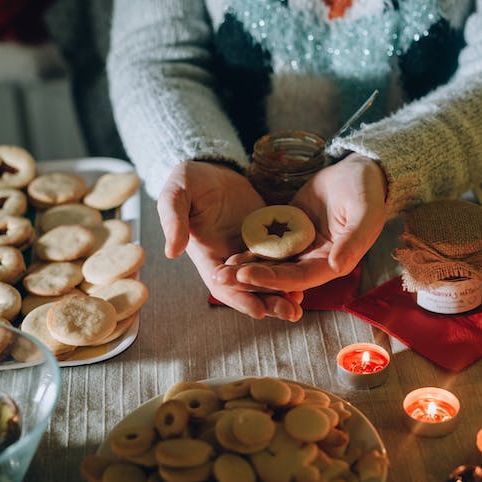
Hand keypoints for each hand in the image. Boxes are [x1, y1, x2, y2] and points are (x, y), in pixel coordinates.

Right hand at [157, 161, 303, 320]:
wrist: (213, 168)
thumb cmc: (189, 182)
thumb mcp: (176, 195)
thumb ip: (174, 221)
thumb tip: (171, 252)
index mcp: (208, 256)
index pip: (224, 286)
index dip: (240, 299)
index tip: (259, 311)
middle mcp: (230, 260)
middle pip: (250, 289)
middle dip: (270, 302)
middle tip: (291, 313)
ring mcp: (250, 250)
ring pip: (268, 278)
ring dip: (284, 292)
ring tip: (302, 304)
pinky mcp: (268, 238)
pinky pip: (282, 257)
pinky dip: (293, 269)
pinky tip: (310, 278)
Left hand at [219, 154, 387, 291]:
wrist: (358, 172)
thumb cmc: (366, 191)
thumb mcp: (366, 212)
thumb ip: (354, 241)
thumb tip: (337, 267)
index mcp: (334, 262)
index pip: (300, 278)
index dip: (274, 279)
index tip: (247, 276)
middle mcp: (315, 260)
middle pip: (281, 276)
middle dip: (252, 278)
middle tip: (223, 278)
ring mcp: (301, 247)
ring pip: (271, 263)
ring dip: (247, 269)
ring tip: (220, 272)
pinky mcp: (289, 232)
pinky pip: (268, 245)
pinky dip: (250, 251)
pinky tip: (228, 254)